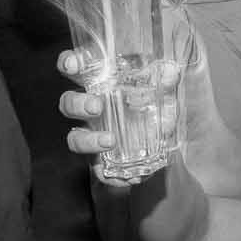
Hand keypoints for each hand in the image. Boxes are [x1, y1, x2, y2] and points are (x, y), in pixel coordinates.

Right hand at [56, 48, 182, 186]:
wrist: (153, 151)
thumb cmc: (146, 111)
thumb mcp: (159, 95)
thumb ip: (164, 83)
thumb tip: (172, 71)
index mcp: (97, 86)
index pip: (73, 70)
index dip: (68, 64)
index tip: (72, 66)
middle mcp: (88, 112)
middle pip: (68, 104)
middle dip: (78, 104)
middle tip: (97, 106)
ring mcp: (91, 138)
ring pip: (74, 139)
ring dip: (89, 140)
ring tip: (111, 141)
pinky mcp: (100, 165)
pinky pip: (98, 172)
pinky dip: (112, 175)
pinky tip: (131, 176)